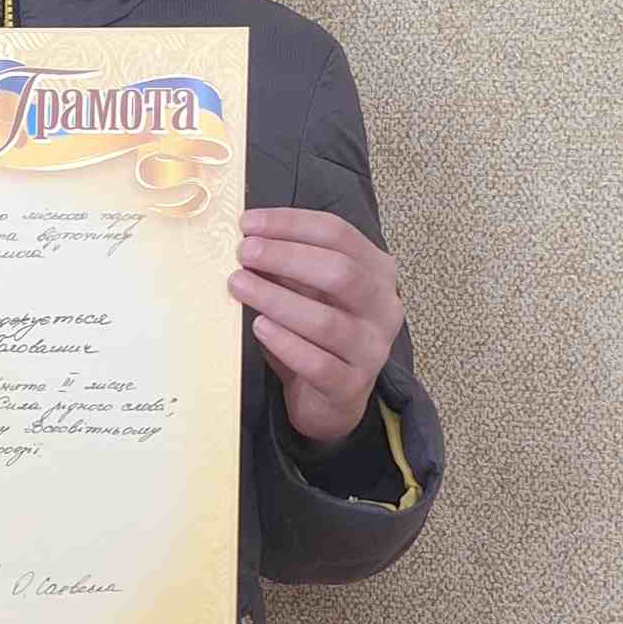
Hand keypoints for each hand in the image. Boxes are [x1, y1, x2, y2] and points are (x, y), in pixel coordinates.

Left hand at [230, 208, 404, 447]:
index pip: (338, 234)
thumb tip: (249, 238)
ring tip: (239, 285)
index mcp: (377, 272)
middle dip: (285, 258)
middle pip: (340, 272)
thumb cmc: (317, 335)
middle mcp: (383, 307)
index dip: (290, 225)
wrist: (332, 399)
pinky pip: (317, 363)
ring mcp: (371, 350)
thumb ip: (290, 267)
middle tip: (244, 253)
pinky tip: (260, 327)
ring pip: (326, 321)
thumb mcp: (309, 292)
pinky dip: (285, 343)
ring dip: (276, 299)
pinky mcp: (351, 386)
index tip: (247, 223)